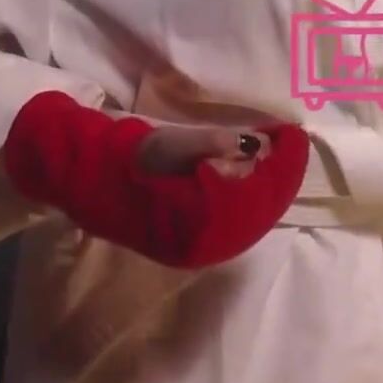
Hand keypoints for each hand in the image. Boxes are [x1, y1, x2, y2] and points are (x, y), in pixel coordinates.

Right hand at [2, 92, 309, 269]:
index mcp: (205, 219)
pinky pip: (241, 222)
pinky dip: (255, 199)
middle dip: (282, 172)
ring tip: (279, 156)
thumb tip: (254, 146)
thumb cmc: (129, 160)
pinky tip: (256, 179)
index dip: (284, 160)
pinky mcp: (200, 245)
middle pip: (265, 206)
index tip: (294, 133)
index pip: (262, 189)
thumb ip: (214, 145)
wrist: (88, 185)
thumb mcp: (171, 143)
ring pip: (256, 216)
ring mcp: (206, 248)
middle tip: (290, 142)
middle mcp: (211, 243)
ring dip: (270, 186)